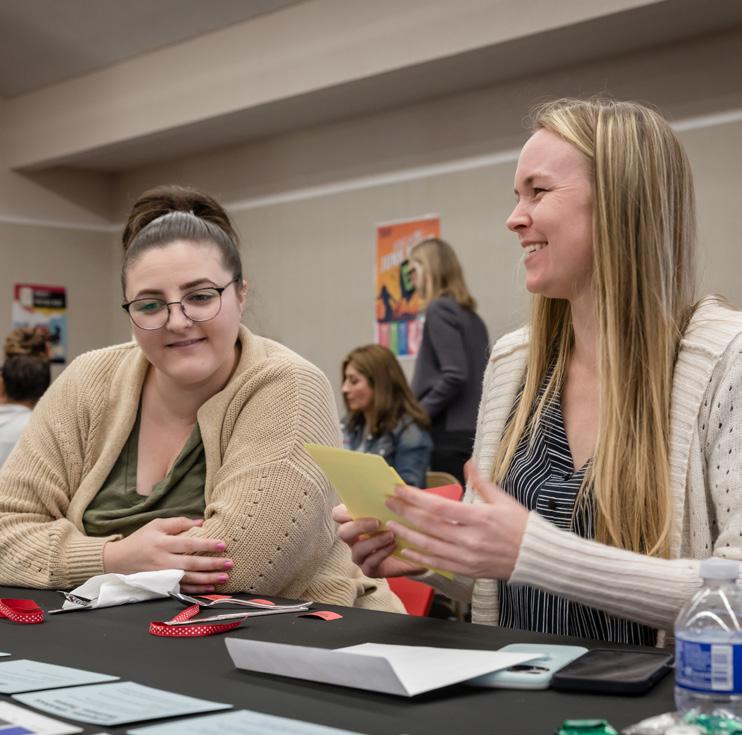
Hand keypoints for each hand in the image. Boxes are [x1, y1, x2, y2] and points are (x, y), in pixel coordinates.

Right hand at [102, 517, 232, 593]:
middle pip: (191, 563)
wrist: (118, 560)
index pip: (189, 544)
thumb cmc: (140, 539)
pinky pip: (182, 589)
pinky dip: (197, 589)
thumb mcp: (156, 525)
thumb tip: (201, 523)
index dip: (206, 545)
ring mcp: (162, 576)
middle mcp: (163, 561)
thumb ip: (178, 523)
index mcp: (162, 543)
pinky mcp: (161, 585)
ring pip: (189, 579)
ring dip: (208, 579)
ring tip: (224, 577)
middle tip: (229, 563)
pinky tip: (210, 588)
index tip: (223, 545)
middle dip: (212, 564)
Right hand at [331, 503, 423, 577]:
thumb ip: (391, 500)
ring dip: (374, 541)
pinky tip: (394, 546)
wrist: (417, 551)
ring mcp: (360, 555)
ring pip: (357, 550)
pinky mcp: (369, 569)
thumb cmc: (403, 525)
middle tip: (377, 522)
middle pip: (343, 533)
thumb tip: (394, 486)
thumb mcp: (397, 511)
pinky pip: (370, 563)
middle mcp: (353, 539)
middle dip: (358, 526)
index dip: (342, 512)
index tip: (355, 509)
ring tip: (391, 534)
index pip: (338, 515)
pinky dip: (382, 553)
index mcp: (355, 520)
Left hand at [384, 466, 528, 579]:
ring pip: (429, 545)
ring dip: (407, 534)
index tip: (400, 489)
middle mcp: (470, 539)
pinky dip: (420, 557)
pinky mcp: (467, 570)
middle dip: (405, 512)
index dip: (415, 498)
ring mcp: (467, 557)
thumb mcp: (504, 500)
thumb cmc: (522, 526)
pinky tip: (407, 549)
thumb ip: (482, 482)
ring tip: (391, 524)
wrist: (537, 557)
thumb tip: (469, 463)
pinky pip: (438, 563)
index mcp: (479, 518)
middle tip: (389, 502)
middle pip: (429, 525)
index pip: (438, 506)